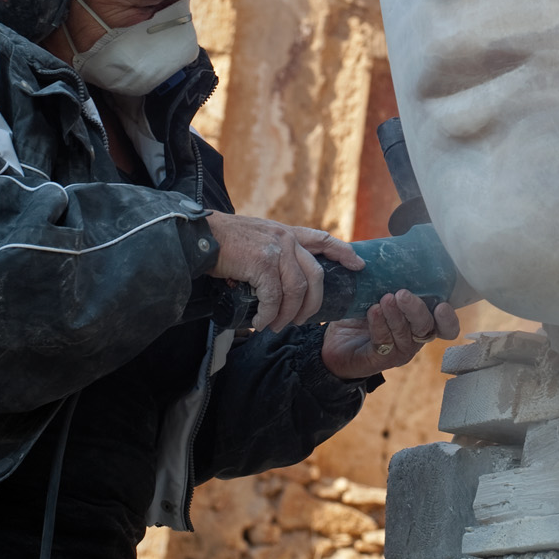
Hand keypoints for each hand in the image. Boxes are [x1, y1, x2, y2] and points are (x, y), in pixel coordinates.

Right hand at [204, 212, 362, 330]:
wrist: (200, 236)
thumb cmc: (224, 242)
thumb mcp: (257, 240)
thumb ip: (273, 254)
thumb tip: (278, 286)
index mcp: (287, 233)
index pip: (323, 239)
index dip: (343, 252)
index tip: (358, 265)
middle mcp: (286, 239)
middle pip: (315, 275)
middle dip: (312, 303)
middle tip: (303, 321)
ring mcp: (276, 250)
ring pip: (296, 290)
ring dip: (287, 314)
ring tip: (274, 325)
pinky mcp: (262, 263)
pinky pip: (274, 297)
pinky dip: (268, 314)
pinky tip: (260, 321)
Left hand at [321, 289, 460, 379]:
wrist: (334, 339)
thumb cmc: (362, 311)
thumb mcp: (378, 291)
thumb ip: (390, 277)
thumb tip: (395, 245)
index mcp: (420, 321)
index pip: (446, 326)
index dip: (449, 318)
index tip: (442, 305)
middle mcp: (414, 338)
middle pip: (427, 327)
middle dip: (416, 309)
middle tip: (402, 294)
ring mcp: (399, 351)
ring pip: (406, 335)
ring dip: (396, 316)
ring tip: (384, 299)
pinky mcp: (381, 359)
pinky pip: (384, 342)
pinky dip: (379, 325)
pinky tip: (372, 311)